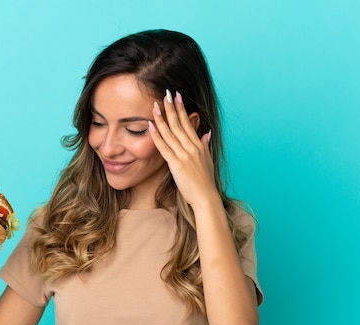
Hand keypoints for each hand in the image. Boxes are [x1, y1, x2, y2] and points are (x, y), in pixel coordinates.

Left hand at [148, 90, 217, 206]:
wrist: (206, 196)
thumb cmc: (205, 181)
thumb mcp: (208, 160)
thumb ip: (206, 145)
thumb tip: (207, 134)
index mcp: (199, 145)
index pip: (188, 123)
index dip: (182, 109)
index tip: (176, 96)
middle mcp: (192, 147)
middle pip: (179, 124)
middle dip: (171, 108)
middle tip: (165, 93)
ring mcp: (184, 155)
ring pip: (171, 133)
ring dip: (162, 118)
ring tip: (155, 105)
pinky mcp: (177, 164)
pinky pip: (164, 147)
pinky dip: (157, 136)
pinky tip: (151, 126)